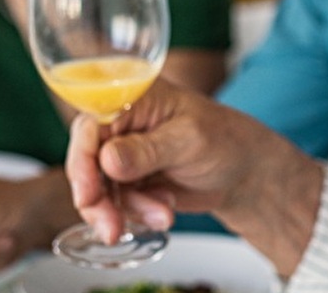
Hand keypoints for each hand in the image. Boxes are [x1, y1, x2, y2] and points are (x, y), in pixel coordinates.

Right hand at [67, 80, 323, 271]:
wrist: (245, 171)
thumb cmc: (224, 139)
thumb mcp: (188, 140)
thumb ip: (147, 150)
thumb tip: (108, 159)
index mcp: (130, 99)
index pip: (89, 126)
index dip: (82, 161)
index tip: (88, 195)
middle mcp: (119, 124)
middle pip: (86, 163)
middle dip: (97, 200)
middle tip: (112, 228)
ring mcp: (121, 155)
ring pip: (98, 190)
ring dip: (125, 211)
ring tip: (164, 215)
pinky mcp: (127, 181)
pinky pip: (116, 204)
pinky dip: (138, 214)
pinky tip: (165, 211)